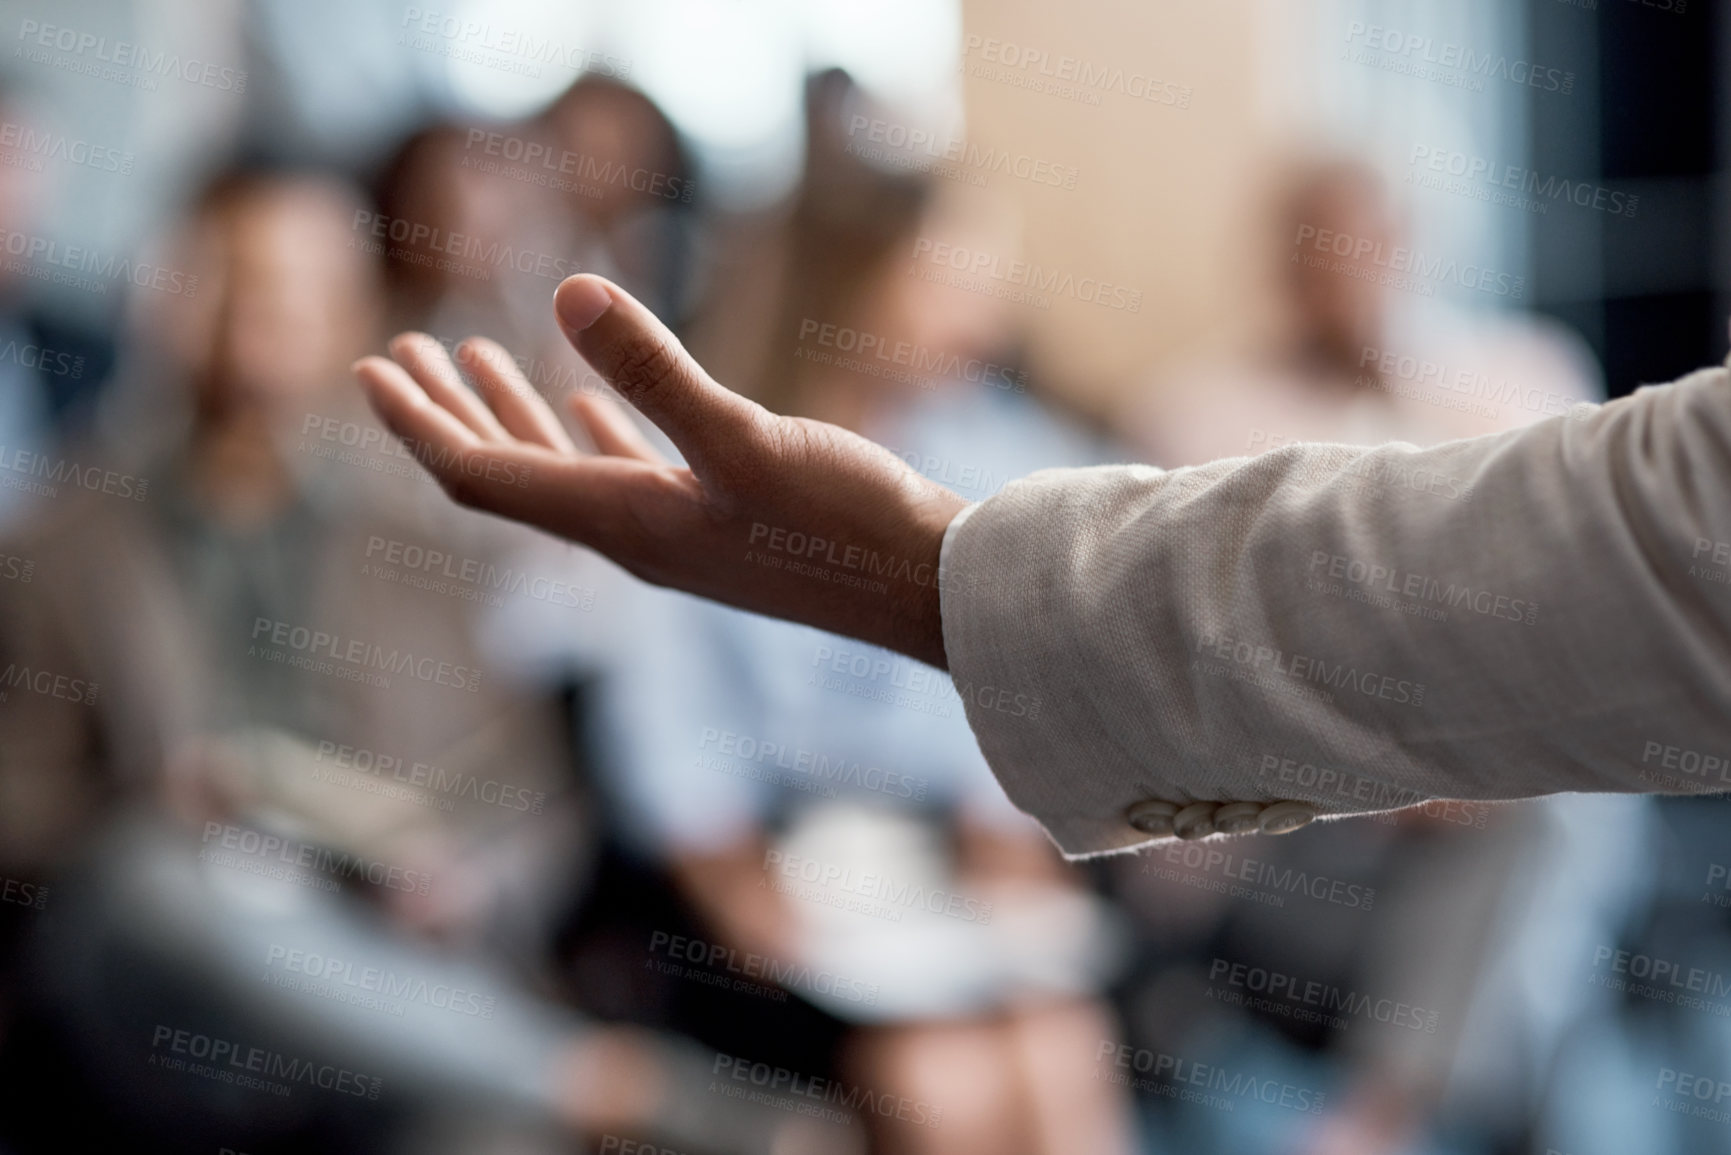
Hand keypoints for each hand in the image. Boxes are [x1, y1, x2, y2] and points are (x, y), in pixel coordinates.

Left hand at [352, 275, 966, 667]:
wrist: (923, 589)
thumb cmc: (843, 526)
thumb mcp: (746, 440)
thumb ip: (654, 371)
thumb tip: (563, 292)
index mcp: (619, 521)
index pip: (482, 477)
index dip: (419, 425)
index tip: (369, 367)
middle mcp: (630, 535)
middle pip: (508, 475)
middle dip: (447, 413)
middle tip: (399, 353)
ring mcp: (673, 531)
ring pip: (563, 470)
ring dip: (511, 414)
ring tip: (474, 357)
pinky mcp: (717, 522)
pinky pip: (626, 474)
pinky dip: (591, 434)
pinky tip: (586, 409)